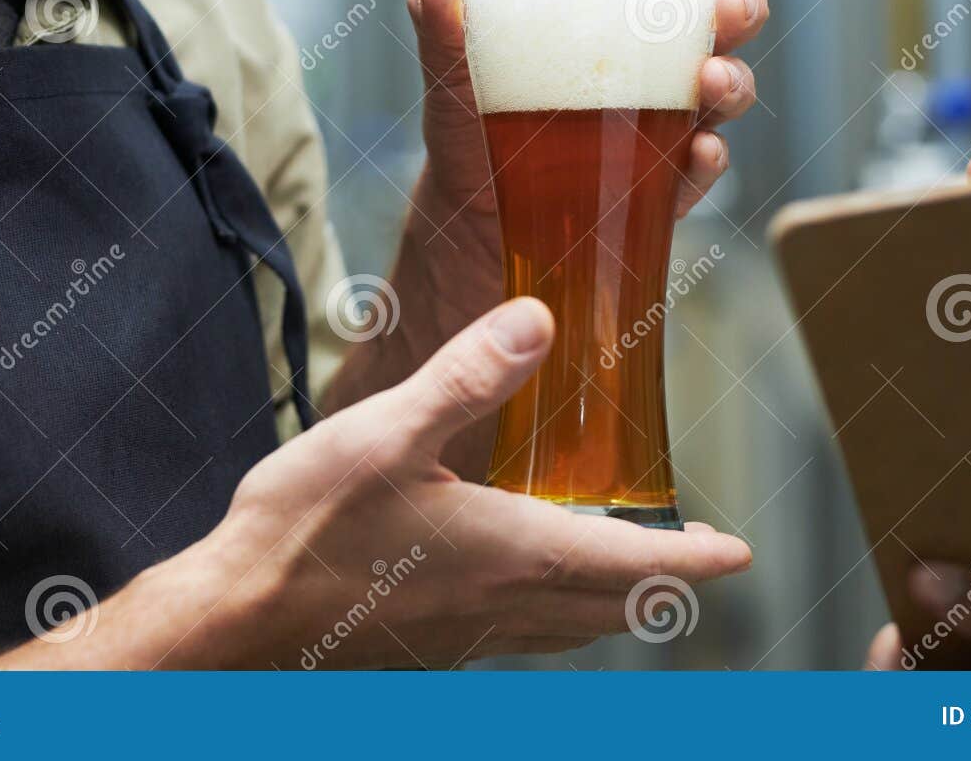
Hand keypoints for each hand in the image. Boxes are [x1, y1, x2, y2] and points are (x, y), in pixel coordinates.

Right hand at [0, 299, 751, 669]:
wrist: (231, 624)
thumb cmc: (304, 529)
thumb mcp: (386, 433)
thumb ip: (467, 377)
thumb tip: (540, 320)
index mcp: (509, 552)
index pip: (633, 564)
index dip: (693, 558)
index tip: (739, 552)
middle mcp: (500, 607)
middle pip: (610, 608)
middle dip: (660, 585)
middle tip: (690, 559)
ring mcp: (463, 639)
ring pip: (565, 630)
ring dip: (608, 604)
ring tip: (619, 570)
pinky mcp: (426, 650)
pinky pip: (513, 638)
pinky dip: (546, 615)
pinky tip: (511, 586)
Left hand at [408, 0, 765, 228]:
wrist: (470, 227)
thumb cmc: (468, 131)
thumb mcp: (451, 74)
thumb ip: (440, 24)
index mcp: (604, 11)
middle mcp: (646, 60)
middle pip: (718, 18)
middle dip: (740, 7)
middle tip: (732, 10)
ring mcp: (662, 121)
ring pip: (725, 91)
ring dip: (732, 81)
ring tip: (711, 82)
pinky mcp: (661, 183)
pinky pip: (698, 170)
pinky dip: (707, 162)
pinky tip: (699, 154)